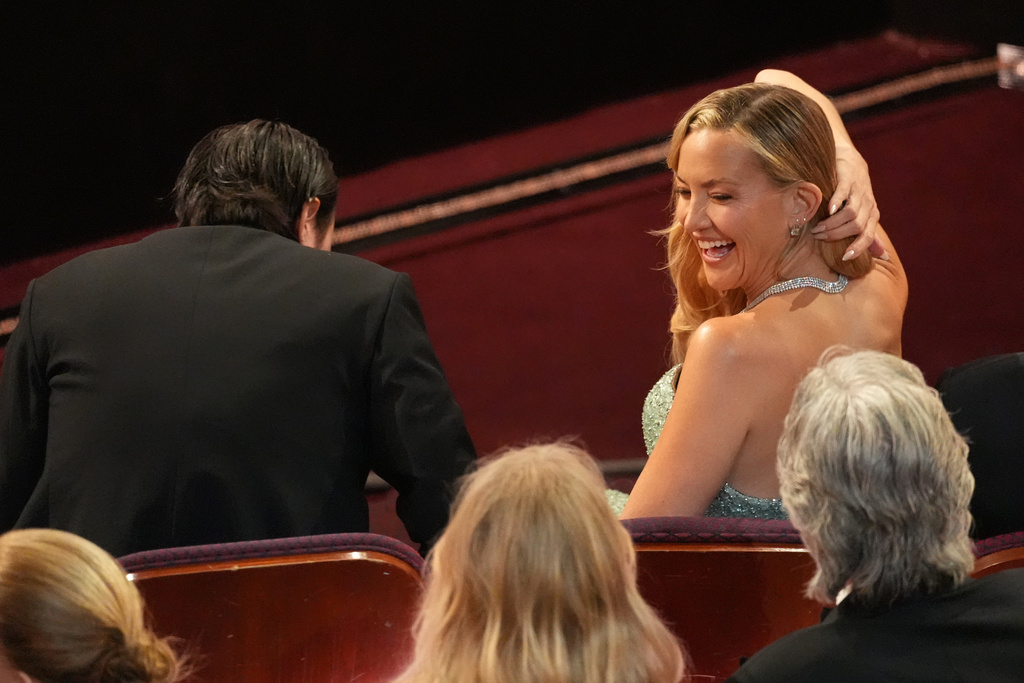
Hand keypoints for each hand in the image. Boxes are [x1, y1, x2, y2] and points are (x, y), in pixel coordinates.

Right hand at [811, 144, 886, 260]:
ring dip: (832, 224)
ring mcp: (859, 192)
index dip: (858, 247)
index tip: (844, 258)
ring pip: (850, 213)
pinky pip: (844, 193)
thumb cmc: (855, 192)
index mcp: (872, 215)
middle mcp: (868, 205)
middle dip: (836, 235)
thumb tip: (883, 257)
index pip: (867, 236)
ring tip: (817, 228)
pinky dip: (836, 203)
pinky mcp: (849, 180)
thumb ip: (870, 235)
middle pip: (856, 226)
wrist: (851, 162)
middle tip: (818, 237)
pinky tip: (827, 210)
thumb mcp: (864, 214)